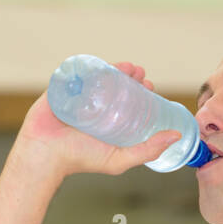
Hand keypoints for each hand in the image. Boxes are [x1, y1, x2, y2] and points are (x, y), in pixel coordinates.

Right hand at [13, 62, 181, 180]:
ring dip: (116, 67)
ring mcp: (78, 95)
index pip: (128, 100)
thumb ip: (148, 150)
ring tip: (129, 67)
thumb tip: (177, 135)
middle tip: (141, 74)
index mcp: (107, 120)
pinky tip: (105, 64)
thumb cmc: (80, 159)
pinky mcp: (62, 87)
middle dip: (131, 76)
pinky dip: (91, 65)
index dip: (141, 91)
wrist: (45, 155)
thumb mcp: (120, 159)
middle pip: (116, 85)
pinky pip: (78, 72)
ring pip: (99, 76)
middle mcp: (94, 107)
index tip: (150, 87)